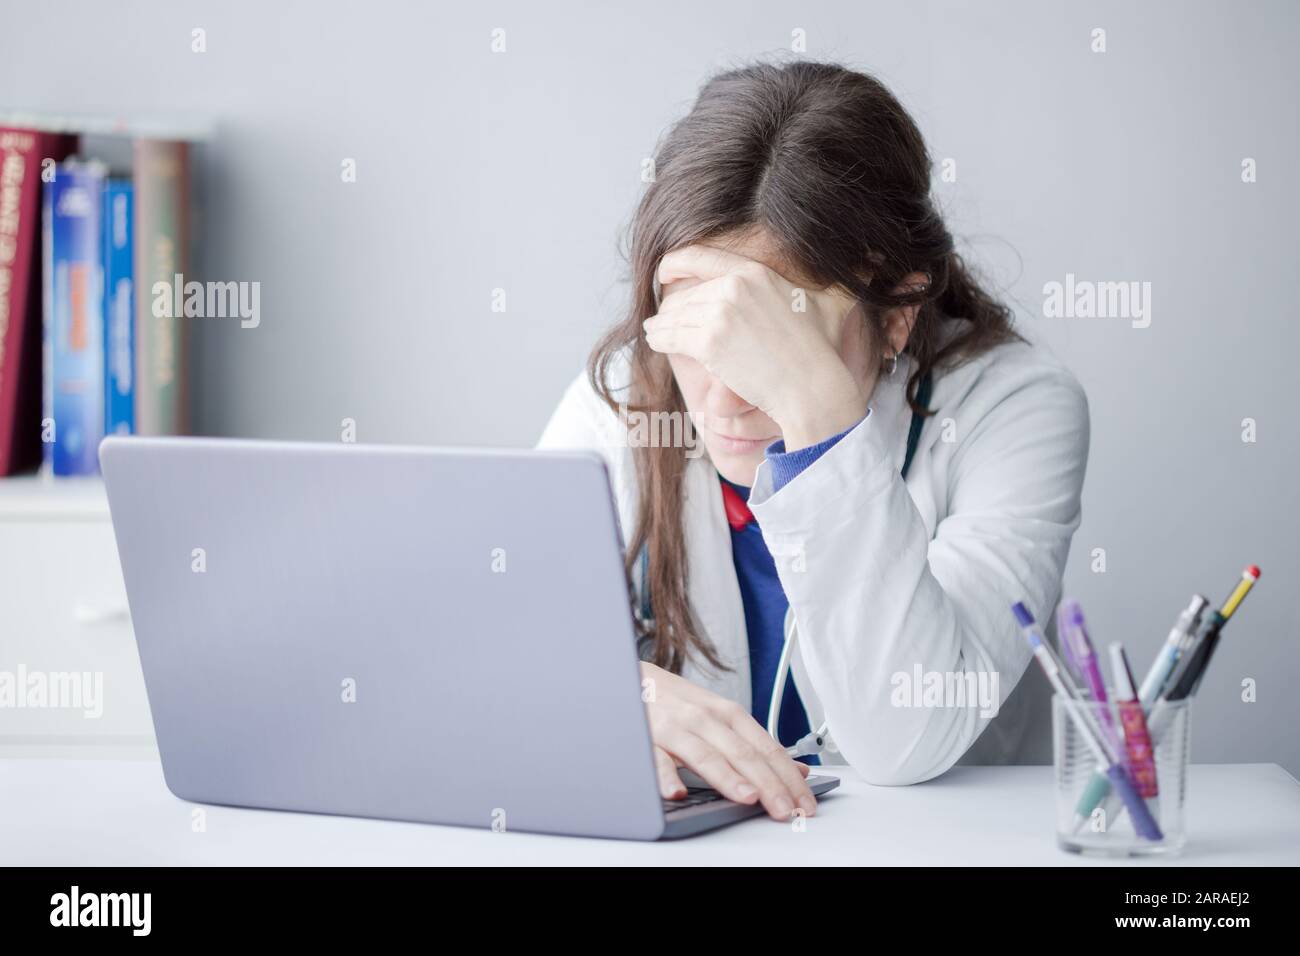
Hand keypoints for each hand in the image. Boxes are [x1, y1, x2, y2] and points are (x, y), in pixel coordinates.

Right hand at [640, 662, 815, 820]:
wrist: (634, 679)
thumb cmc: (680, 703)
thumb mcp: (722, 717)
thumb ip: (756, 745)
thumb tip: (797, 770)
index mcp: (729, 714)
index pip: (767, 749)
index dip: (788, 777)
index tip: (804, 803)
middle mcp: (706, 719)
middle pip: (743, 754)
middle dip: (768, 785)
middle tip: (787, 811)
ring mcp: (676, 727)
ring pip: (705, 755)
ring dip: (727, 777)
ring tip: (748, 798)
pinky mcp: (647, 737)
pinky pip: (656, 759)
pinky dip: (666, 776)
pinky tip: (676, 793)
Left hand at [643, 245, 868, 450]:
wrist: (811, 387)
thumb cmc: (821, 349)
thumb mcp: (833, 304)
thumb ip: (848, 276)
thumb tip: (880, 259)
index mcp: (754, 272)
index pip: (696, 256)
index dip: (673, 263)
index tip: (665, 273)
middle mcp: (733, 286)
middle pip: (681, 292)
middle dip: (669, 306)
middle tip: (662, 318)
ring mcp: (719, 314)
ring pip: (671, 315)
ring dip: (660, 325)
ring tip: (656, 332)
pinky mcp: (708, 343)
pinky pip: (668, 336)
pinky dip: (658, 339)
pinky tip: (656, 342)